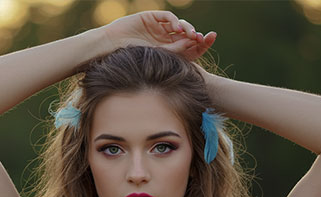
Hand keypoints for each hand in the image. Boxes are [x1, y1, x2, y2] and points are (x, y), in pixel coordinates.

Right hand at [101, 10, 216, 61]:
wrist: (112, 46)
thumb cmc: (133, 55)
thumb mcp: (159, 54)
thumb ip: (176, 49)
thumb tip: (194, 43)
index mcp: (167, 51)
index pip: (187, 47)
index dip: (199, 44)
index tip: (207, 42)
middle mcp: (164, 38)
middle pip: (186, 35)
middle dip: (195, 36)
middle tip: (200, 39)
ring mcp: (158, 27)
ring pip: (178, 25)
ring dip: (187, 28)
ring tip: (191, 35)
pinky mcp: (152, 17)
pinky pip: (167, 17)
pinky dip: (174, 21)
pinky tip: (177, 28)